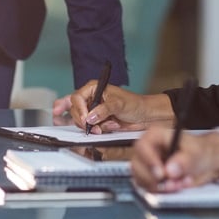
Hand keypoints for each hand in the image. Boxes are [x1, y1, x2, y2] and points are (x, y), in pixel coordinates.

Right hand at [58, 82, 172, 133]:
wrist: (144, 116)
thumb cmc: (134, 103)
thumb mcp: (118, 104)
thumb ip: (103, 110)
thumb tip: (90, 118)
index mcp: (93, 88)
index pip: (76, 98)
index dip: (79, 109)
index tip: (85, 119)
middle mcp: (91, 98)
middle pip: (75, 111)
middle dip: (85, 121)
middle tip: (93, 127)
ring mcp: (93, 111)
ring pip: (82, 121)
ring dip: (95, 126)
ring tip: (110, 124)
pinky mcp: (97, 121)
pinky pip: (91, 128)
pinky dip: (101, 130)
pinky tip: (112, 125)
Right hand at [131, 128, 218, 192]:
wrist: (206, 163)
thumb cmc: (199, 151)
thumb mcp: (196, 153)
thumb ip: (184, 160)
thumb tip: (169, 170)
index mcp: (155, 136)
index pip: (142, 147)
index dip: (149, 161)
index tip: (161, 174)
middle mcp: (147, 150)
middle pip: (138, 165)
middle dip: (154, 179)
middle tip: (172, 185)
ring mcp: (146, 165)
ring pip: (141, 179)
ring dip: (160, 187)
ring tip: (180, 184)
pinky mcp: (150, 178)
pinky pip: (148, 188)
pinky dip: (162, 192)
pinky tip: (177, 187)